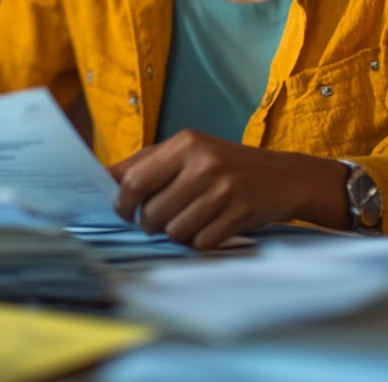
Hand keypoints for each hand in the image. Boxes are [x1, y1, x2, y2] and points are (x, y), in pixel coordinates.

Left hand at [109, 130, 351, 248]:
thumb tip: (103, 178)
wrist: (284, 176)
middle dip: (151, 224)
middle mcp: (204, 163)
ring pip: (174, 231)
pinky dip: (200, 243)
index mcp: (186, 144)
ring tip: (190, 222)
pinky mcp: (240, 213)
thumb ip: (146, 163)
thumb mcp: (189, 152)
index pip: (135, 181)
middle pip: (153, 212)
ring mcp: (223, 189)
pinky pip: (200, 243)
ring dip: (177, 235)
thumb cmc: (226, 165)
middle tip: (162, 220)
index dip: (124, 204)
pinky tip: (210, 229)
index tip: (125, 213)